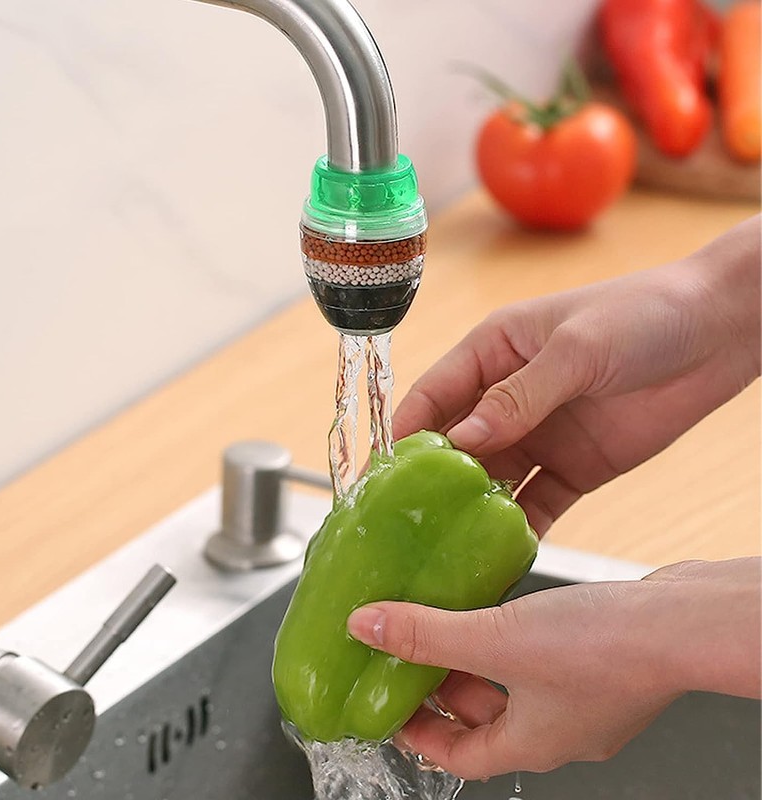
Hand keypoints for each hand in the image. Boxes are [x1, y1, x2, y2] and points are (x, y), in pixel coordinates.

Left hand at [347, 557, 760, 778]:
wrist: (683, 623)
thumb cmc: (603, 649)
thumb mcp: (494, 639)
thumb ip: (426, 634)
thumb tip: (366, 628)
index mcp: (532, 743)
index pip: (460, 756)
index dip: (420, 735)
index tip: (390, 708)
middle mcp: (560, 728)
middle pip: (485, 716)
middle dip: (445, 685)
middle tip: (413, 650)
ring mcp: (584, 695)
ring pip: (515, 681)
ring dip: (480, 655)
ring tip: (448, 618)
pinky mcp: (602, 661)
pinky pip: (541, 656)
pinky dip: (513, 636)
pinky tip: (501, 603)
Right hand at [393, 216, 760, 534]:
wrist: (720, 331)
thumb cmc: (644, 313)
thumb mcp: (577, 349)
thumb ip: (520, 396)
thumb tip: (463, 439)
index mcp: (493, 352)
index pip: (432, 396)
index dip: (403, 434)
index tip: (378, 475)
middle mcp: (506, 397)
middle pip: (454, 448)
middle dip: (430, 484)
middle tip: (403, 526)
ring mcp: (540, 435)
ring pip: (490, 482)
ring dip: (469, 514)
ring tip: (443, 550)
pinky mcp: (574, 466)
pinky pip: (536, 503)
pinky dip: (518, 529)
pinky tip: (500, 555)